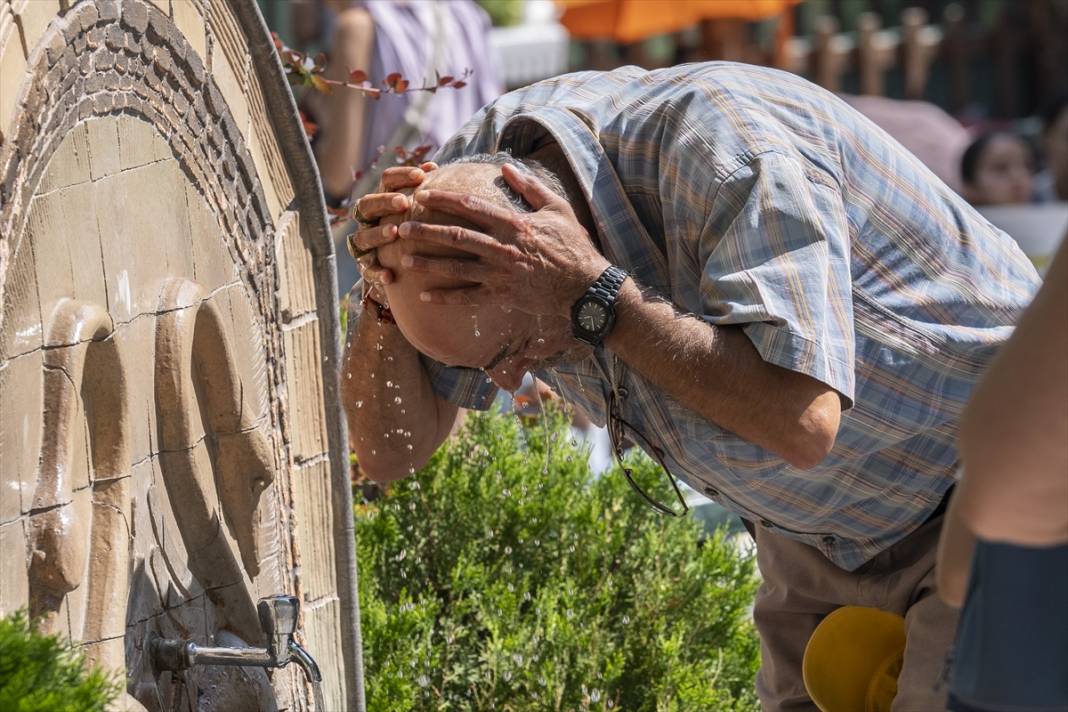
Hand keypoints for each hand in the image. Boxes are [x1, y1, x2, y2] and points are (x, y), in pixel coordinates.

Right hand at [348, 162, 436, 289]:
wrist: (406, 264)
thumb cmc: (417, 226)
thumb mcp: (422, 207)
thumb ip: (426, 190)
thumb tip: (434, 167)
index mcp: (383, 199)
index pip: (386, 180)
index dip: (401, 176)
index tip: (421, 175)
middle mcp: (369, 219)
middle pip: (366, 205)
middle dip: (384, 202)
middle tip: (403, 202)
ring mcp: (365, 243)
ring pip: (362, 237)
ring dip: (377, 234)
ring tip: (394, 232)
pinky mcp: (367, 266)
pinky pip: (367, 269)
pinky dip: (377, 272)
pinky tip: (390, 276)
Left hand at [397, 163, 609, 316]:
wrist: (586, 287)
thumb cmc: (574, 245)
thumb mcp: (557, 209)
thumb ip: (529, 187)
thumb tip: (505, 167)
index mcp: (514, 224)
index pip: (471, 207)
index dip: (444, 199)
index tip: (423, 194)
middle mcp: (503, 248)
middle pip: (455, 236)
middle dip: (425, 230)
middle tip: (401, 226)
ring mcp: (501, 274)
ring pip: (456, 267)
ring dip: (428, 262)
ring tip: (404, 257)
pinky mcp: (503, 296)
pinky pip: (469, 297)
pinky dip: (446, 297)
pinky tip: (424, 295)